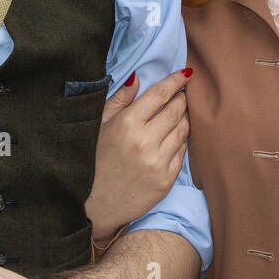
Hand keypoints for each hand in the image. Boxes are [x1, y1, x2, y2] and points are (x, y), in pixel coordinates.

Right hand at [82, 68, 190, 237]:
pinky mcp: (166, 180)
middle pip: (176, 110)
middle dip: (182, 99)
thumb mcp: (99, 125)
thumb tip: (137, 77)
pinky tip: (173, 138)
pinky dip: (181, 141)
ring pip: (183, 130)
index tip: (185, 73)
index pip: (160, 94)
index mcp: (127, 124)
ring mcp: (157, 162)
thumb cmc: (93, 159)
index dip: (175, 81)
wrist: (93, 205)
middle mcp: (145, 142)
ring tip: (178, 115)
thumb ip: (120, 99)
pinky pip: (182, 152)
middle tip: (181, 95)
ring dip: (184, 118)